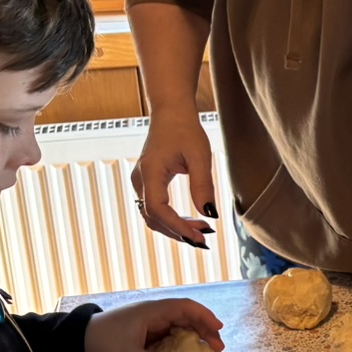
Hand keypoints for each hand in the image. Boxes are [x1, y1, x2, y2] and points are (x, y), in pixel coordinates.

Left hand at [84, 298, 224, 351]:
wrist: (79, 342)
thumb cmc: (102, 343)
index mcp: (152, 311)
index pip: (186, 307)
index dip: (205, 317)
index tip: (218, 330)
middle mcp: (156, 314)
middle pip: (189, 318)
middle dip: (207, 333)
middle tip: (220, 351)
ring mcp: (152, 324)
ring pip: (182, 329)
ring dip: (198, 340)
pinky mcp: (148, 335)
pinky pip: (173, 338)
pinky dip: (185, 346)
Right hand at [130, 109, 217, 247]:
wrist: (171, 112)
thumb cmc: (185, 129)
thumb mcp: (200, 156)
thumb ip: (203, 185)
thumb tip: (210, 214)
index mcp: (150, 172)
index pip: (158, 210)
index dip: (177, 227)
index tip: (200, 236)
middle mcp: (140, 180)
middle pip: (153, 218)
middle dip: (178, 232)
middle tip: (206, 239)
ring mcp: (141, 182)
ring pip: (153, 217)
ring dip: (176, 228)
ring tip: (203, 230)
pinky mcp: (147, 183)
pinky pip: (155, 209)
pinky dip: (172, 219)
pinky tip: (192, 221)